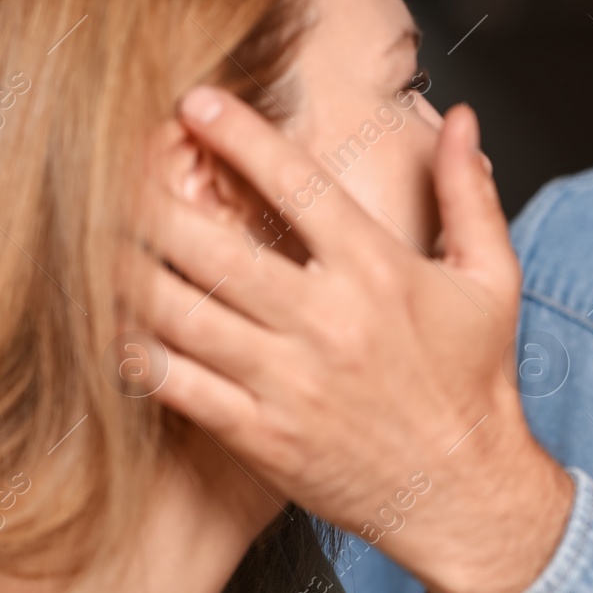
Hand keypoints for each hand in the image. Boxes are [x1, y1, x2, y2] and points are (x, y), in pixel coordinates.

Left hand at [127, 86, 573, 592]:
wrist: (463, 490)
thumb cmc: (476, 380)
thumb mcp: (492, 277)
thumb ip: (469, 194)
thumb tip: (465, 119)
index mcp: (379, 272)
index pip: (296, 185)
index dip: (239, 135)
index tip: (195, 102)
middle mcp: (327, 321)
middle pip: (214, 245)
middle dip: (156, 198)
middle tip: (118, 167)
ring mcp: (288, 381)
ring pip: (180, 311)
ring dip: (130, 268)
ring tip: (99, 235)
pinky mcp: (260, 434)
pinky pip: (176, 383)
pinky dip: (135, 349)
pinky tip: (113, 321)